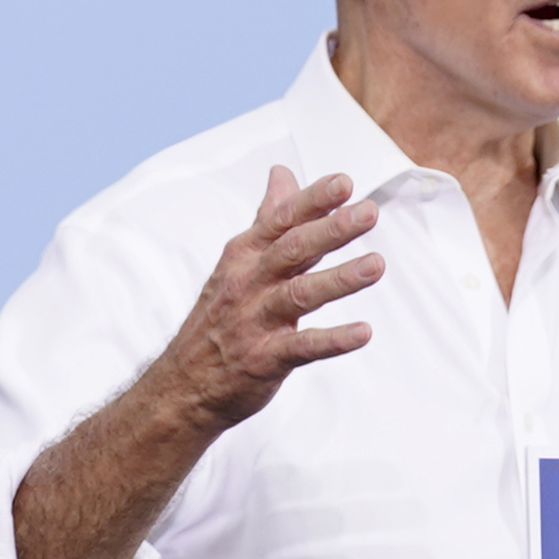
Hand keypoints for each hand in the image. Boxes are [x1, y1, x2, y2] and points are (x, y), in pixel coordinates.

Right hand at [16, 166, 379, 558]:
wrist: (181, 386)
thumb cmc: (220, 317)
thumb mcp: (238, 262)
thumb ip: (268, 218)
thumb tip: (282, 172)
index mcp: (243, 255)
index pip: (280, 220)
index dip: (312, 200)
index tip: (345, 183)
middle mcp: (247, 283)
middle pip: (292, 249)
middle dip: (331, 229)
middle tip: (369, 212)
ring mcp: (253, 321)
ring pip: (299, 294)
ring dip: (339, 279)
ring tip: (377, 265)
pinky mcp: (263, 359)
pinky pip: (302, 347)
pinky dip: (333, 340)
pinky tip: (364, 332)